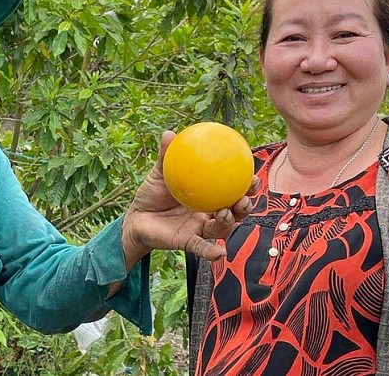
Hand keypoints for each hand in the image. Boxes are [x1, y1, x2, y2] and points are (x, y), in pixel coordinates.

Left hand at [121, 130, 256, 268]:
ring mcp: (199, 228)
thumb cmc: (151, 193)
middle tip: (246, 196)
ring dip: (229, 222)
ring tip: (226, 212)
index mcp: (207, 195)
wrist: (136, 218)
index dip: (246, 184)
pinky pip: (202, 247)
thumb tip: (169, 133)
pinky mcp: (188, 242)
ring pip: (222, 228)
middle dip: (245, 205)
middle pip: (235, 210)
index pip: (231, 188)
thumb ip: (165, 155)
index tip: (253, 175)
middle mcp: (208, 212)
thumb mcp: (159, 172)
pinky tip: (220, 254)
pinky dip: (212, 252)